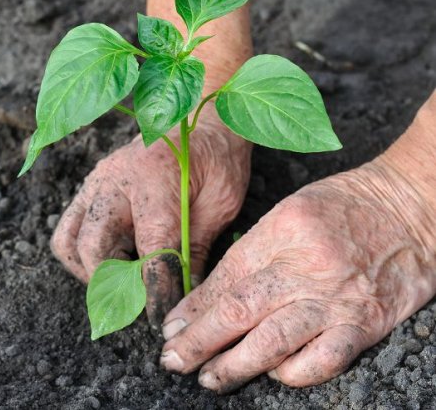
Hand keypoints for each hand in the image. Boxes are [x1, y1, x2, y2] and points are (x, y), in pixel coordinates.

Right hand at [51, 112, 251, 324]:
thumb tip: (185, 296)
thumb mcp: (221, 203)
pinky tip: (114, 262)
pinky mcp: (88, 189)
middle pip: (94, 248)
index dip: (155, 290)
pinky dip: (83, 255)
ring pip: (68, 242)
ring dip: (90, 272)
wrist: (199, 117)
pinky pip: (68, 229)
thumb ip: (197, 248)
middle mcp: (116, 181)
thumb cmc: (216, 159)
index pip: (151, 249)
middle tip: (138, 304)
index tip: (160, 318)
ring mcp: (95, 184)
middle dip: (115, 285)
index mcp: (155, 181)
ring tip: (121, 283)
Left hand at [159, 158, 435, 390]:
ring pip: (273, 341)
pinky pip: (323, 359)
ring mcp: (335, 298)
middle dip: (199, 341)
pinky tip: (275, 374)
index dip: (194, 309)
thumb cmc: (345, 207)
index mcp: (279, 232)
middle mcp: (304, 266)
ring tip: (209, 378)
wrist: (412, 206)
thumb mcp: (288, 214)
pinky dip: (294, 373)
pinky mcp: (365, 323)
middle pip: (239, 310)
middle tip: (173, 360)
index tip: (172, 329)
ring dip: (235, 365)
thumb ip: (250, 254)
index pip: (225, 278)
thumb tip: (207, 297)